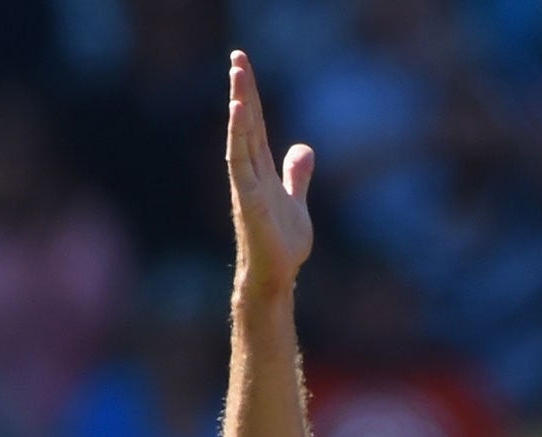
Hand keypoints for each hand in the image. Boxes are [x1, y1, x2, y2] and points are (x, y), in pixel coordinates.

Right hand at [227, 50, 314, 302]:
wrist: (276, 275)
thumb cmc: (280, 243)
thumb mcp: (296, 201)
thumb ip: (297, 175)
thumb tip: (304, 148)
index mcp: (262, 169)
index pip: (255, 125)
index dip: (252, 97)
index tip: (244, 67)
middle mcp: (250, 171)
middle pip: (247, 123)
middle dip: (243, 90)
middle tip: (238, 56)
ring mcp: (247, 183)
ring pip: (241, 136)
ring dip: (240, 104)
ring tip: (238, 74)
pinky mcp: (248, 198)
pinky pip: (240, 162)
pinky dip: (239, 137)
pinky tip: (240, 113)